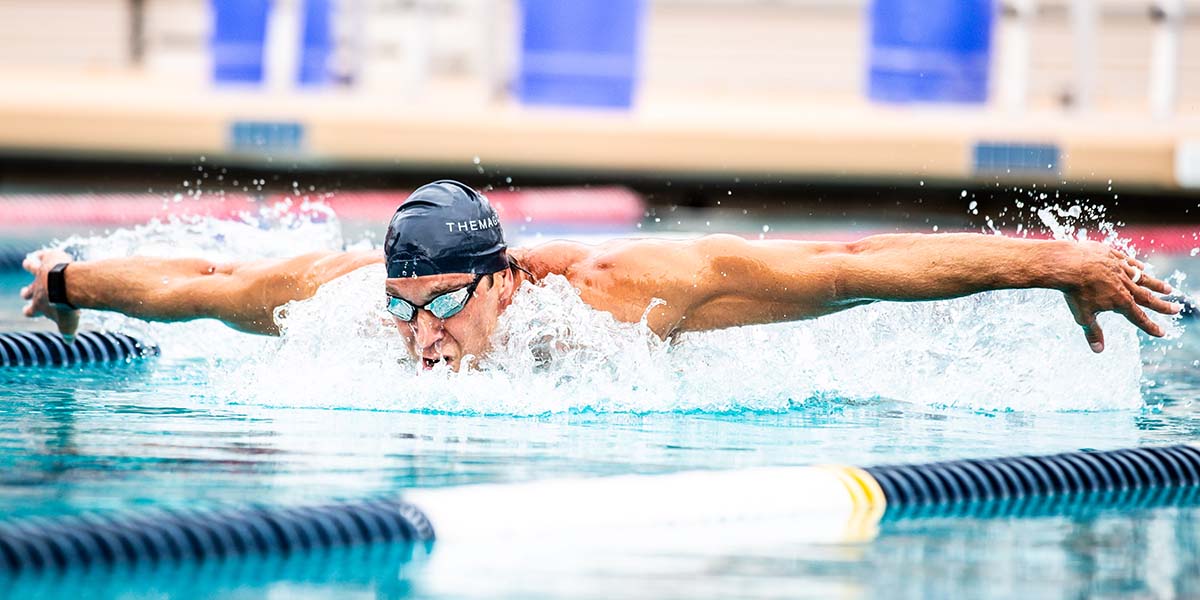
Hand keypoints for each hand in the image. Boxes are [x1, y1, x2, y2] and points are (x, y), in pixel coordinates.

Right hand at [19, 249, 79, 342]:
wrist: (69, 285)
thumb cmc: (68, 307)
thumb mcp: (69, 324)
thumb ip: (68, 333)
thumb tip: (69, 343)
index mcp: (39, 305)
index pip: (30, 310)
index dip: (29, 311)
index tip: (27, 311)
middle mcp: (37, 289)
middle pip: (28, 291)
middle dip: (26, 291)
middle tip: (24, 291)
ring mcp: (41, 273)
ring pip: (31, 268)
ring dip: (29, 266)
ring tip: (28, 263)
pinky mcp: (47, 260)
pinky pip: (41, 255)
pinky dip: (40, 255)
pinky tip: (42, 253)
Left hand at [1061, 241, 1177, 352]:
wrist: (1068, 264)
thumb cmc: (1074, 291)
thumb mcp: (1083, 315)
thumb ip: (1093, 332)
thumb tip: (1098, 350)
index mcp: (1120, 301)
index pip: (1139, 318)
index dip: (1151, 327)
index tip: (1162, 332)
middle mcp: (1125, 285)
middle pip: (1147, 298)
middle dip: (1162, 305)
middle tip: (1176, 309)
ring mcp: (1120, 269)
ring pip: (1142, 278)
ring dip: (1156, 285)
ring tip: (1168, 289)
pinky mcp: (1113, 255)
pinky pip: (1129, 262)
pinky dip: (1137, 266)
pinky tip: (1143, 268)